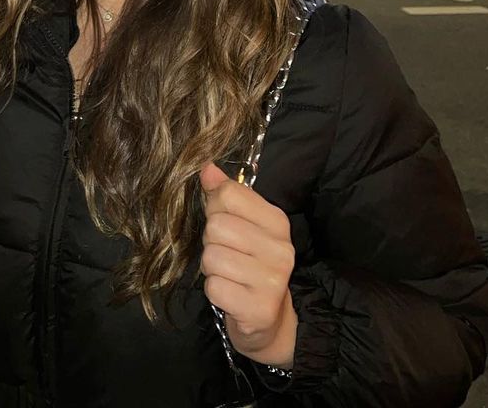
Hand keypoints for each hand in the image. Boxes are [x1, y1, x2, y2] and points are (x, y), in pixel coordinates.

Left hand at [200, 162, 297, 368]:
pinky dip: (214, 290)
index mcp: (278, 221)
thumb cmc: (249, 263)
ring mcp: (273, 281)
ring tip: (228, 274)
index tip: (226, 223)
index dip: (215, 207)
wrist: (268, 320)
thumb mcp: (242, 224)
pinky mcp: (258, 309)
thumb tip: (206, 167)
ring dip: (211, 268)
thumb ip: (224, 194)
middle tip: (227, 254)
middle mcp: (281, 249)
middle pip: (216, 226)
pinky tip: (230, 293)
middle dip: (211, 241)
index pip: (229, 193)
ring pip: (212, 256)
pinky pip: (214, 287)